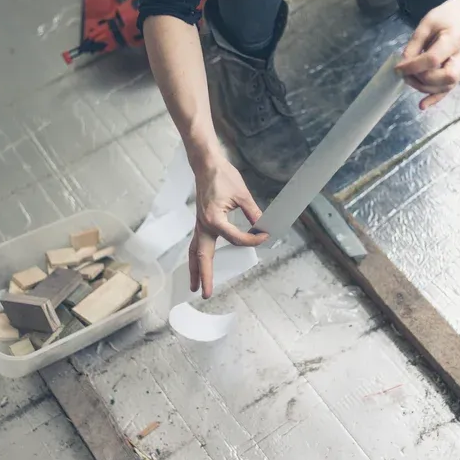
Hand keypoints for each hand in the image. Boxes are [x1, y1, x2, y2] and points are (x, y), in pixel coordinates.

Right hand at [188, 157, 267, 297]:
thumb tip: (264, 227)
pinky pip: (196, 244)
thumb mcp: (243, 195)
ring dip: (195, 270)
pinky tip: (198, 264)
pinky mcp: (200, 222)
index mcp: (214, 219)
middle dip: (204, 276)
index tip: (265, 236)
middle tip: (206, 294)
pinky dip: (196, 257)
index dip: (252, 239)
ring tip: (193, 286)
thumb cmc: (223, 177)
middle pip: (202, 256)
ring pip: (195, 252)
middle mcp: (204, 225)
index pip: (235, 238)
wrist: (207, 165)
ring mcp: (200, 225)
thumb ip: (253, 213)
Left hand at [397, 0, 459, 110]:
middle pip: (446, 77)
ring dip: (425, 88)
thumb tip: (404, 64)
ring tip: (410, 80)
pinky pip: (449, 89)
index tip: (398, 69)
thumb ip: (414, 45)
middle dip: (422, 80)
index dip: (413, 67)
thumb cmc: (444, 18)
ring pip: (447, 86)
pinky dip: (435, 98)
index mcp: (455, 38)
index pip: (433, 59)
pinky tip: (422, 105)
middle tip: (406, 74)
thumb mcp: (426, 24)